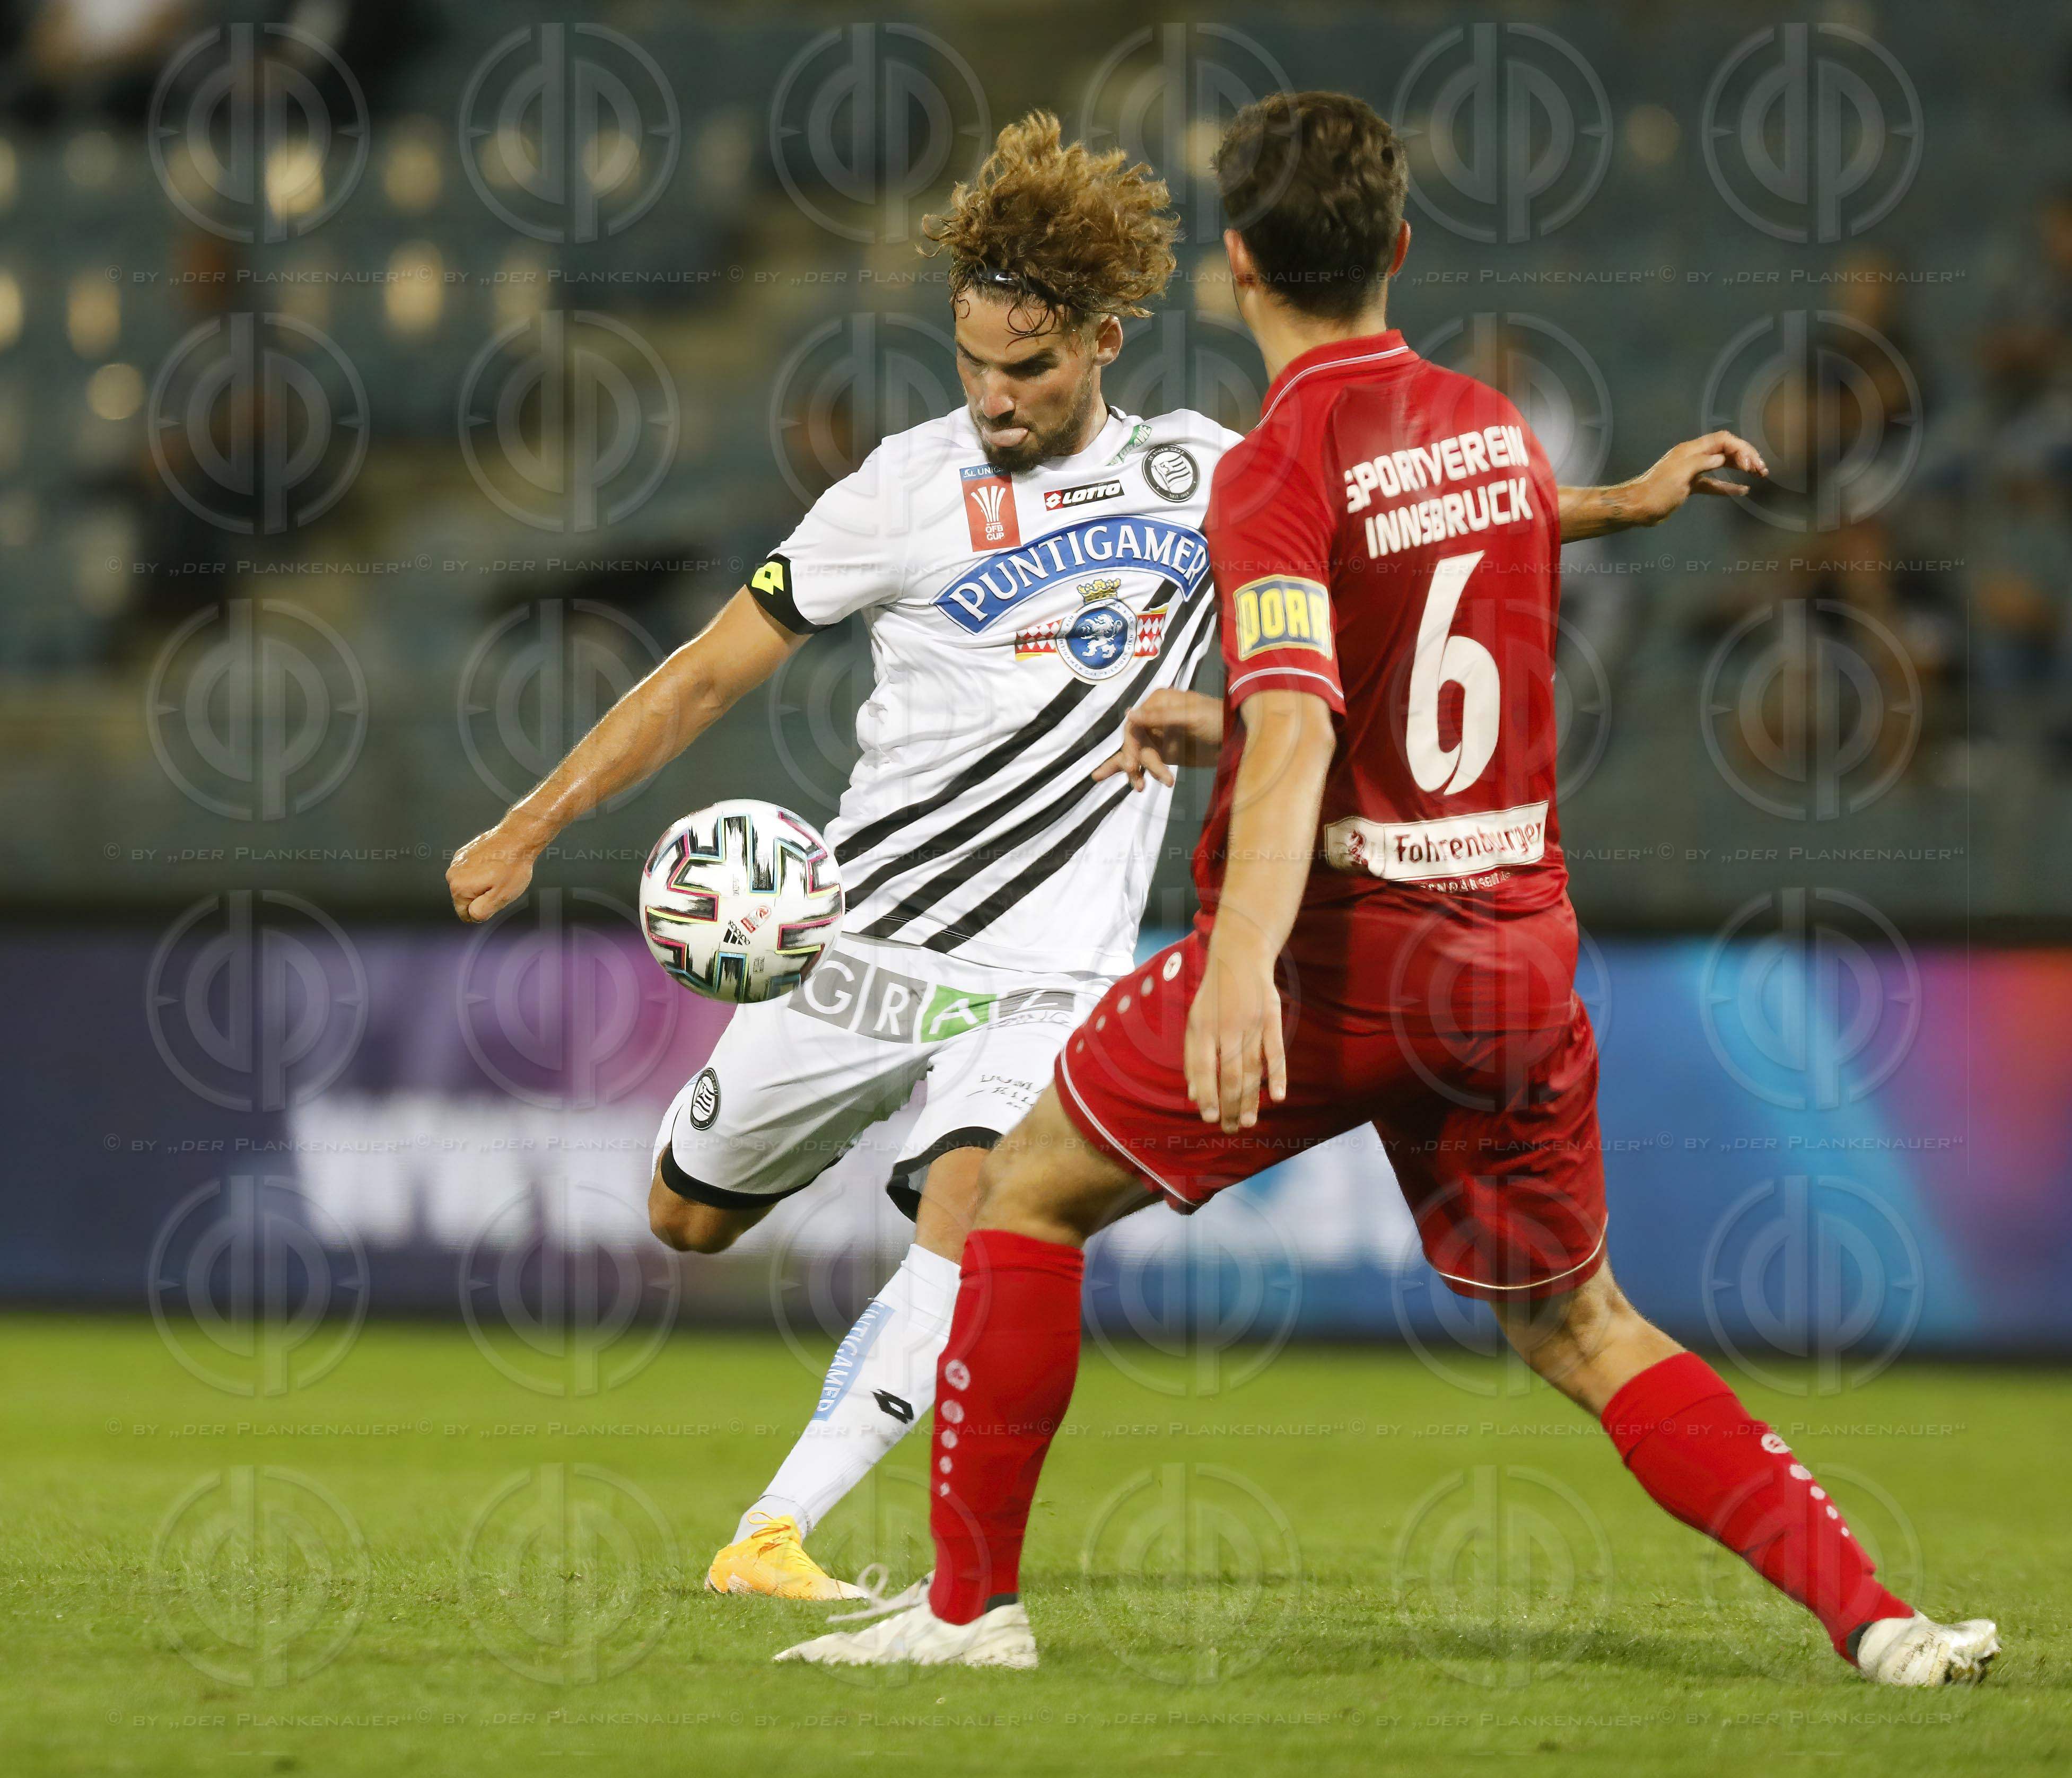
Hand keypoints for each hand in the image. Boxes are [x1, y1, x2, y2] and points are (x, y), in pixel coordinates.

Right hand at [447, 818, 546, 922]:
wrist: (517, 837)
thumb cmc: (512, 866)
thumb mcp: (501, 896)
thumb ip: (482, 911)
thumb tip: (472, 916)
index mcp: (459, 888)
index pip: (465, 914)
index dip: (482, 910)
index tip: (495, 897)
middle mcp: (452, 874)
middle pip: (466, 899)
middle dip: (482, 896)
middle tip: (499, 884)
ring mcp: (457, 862)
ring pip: (469, 884)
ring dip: (482, 883)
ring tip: (499, 873)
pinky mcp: (464, 853)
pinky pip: (471, 871)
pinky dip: (482, 870)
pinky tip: (495, 863)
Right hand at [1091, 688, 1223, 789]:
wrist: (1239, 738)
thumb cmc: (1218, 719)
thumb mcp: (1189, 716)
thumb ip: (1159, 717)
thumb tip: (1129, 714)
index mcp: (1158, 704)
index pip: (1133, 725)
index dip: (1130, 745)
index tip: (1132, 764)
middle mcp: (1155, 719)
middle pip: (1134, 743)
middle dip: (1133, 760)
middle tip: (1136, 778)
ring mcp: (1160, 738)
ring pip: (1140, 756)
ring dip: (1138, 772)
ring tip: (1140, 787)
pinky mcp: (1167, 754)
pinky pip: (1150, 765)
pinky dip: (1144, 774)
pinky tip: (1139, 785)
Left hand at [1183, 934, 1287, 1132]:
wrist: (1240, 957)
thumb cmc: (1214, 995)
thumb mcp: (1194, 1021)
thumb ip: (1193, 1057)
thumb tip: (1192, 1094)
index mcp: (1202, 1028)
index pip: (1203, 1069)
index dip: (1206, 1095)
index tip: (1208, 1118)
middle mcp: (1226, 1028)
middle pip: (1229, 1075)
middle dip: (1229, 1105)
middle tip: (1230, 1129)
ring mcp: (1252, 1024)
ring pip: (1252, 1069)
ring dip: (1250, 1099)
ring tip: (1248, 1122)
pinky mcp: (1273, 1019)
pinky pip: (1276, 1052)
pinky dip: (1278, 1075)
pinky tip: (1277, 1097)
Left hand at [1625, 430, 1767, 523]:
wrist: (1638, 508)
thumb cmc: (1656, 491)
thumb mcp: (1680, 474)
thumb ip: (1702, 463)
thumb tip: (1721, 458)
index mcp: (1691, 450)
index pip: (1723, 440)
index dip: (1740, 449)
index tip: (1750, 465)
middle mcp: (1694, 457)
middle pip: (1726, 450)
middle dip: (1746, 456)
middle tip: (1761, 469)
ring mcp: (1693, 471)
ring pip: (1722, 465)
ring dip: (1741, 468)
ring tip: (1759, 475)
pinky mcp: (1691, 486)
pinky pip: (1714, 484)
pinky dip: (1728, 486)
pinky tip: (1743, 491)